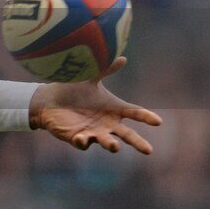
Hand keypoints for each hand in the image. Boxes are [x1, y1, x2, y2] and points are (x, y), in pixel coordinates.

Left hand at [28, 57, 161, 153]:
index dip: (146, 117)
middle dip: (138, 142)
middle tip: (148, 150)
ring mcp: (94, 133)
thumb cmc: (74, 90)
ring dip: (111, 145)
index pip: (134, 113)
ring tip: (115, 147)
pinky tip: (81, 138)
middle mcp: (107, 124)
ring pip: (106, 142)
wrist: (51, 99)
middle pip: (127, 135)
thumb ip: (106, 70)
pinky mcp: (78, 138)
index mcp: (114, 109)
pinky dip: (83, 142)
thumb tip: (122, 58)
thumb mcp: (91, 79)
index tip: (158, 121)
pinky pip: (82, 143)